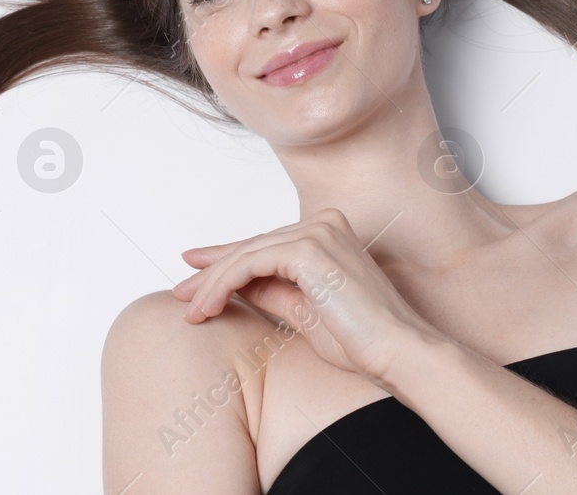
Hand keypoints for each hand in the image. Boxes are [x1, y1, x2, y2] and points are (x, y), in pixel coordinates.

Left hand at [172, 208, 443, 385]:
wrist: (396, 351)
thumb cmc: (361, 340)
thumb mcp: (303, 311)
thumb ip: (272, 291)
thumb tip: (238, 286)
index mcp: (328, 233)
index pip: (265, 244)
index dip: (226, 260)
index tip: (195, 275)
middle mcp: (322, 224)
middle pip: (252, 246)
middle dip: (212, 272)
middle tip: (181, 293)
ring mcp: (316, 232)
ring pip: (246, 254)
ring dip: (212, 283)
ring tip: (190, 308)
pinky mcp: (308, 249)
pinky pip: (250, 263)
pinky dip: (224, 284)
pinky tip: (208, 305)